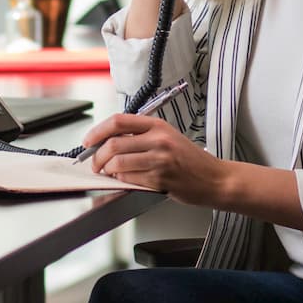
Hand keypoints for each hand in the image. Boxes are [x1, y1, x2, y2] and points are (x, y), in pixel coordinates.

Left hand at [81, 113, 227, 204]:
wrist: (215, 179)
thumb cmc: (192, 160)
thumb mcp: (168, 137)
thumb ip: (141, 137)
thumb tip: (109, 141)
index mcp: (158, 126)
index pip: (118, 121)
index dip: (97, 131)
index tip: (88, 141)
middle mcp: (159, 140)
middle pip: (113, 144)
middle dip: (97, 157)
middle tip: (94, 163)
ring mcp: (160, 160)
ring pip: (118, 163)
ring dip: (107, 170)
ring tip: (109, 172)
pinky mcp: (161, 180)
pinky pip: (130, 180)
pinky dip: (122, 181)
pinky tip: (125, 180)